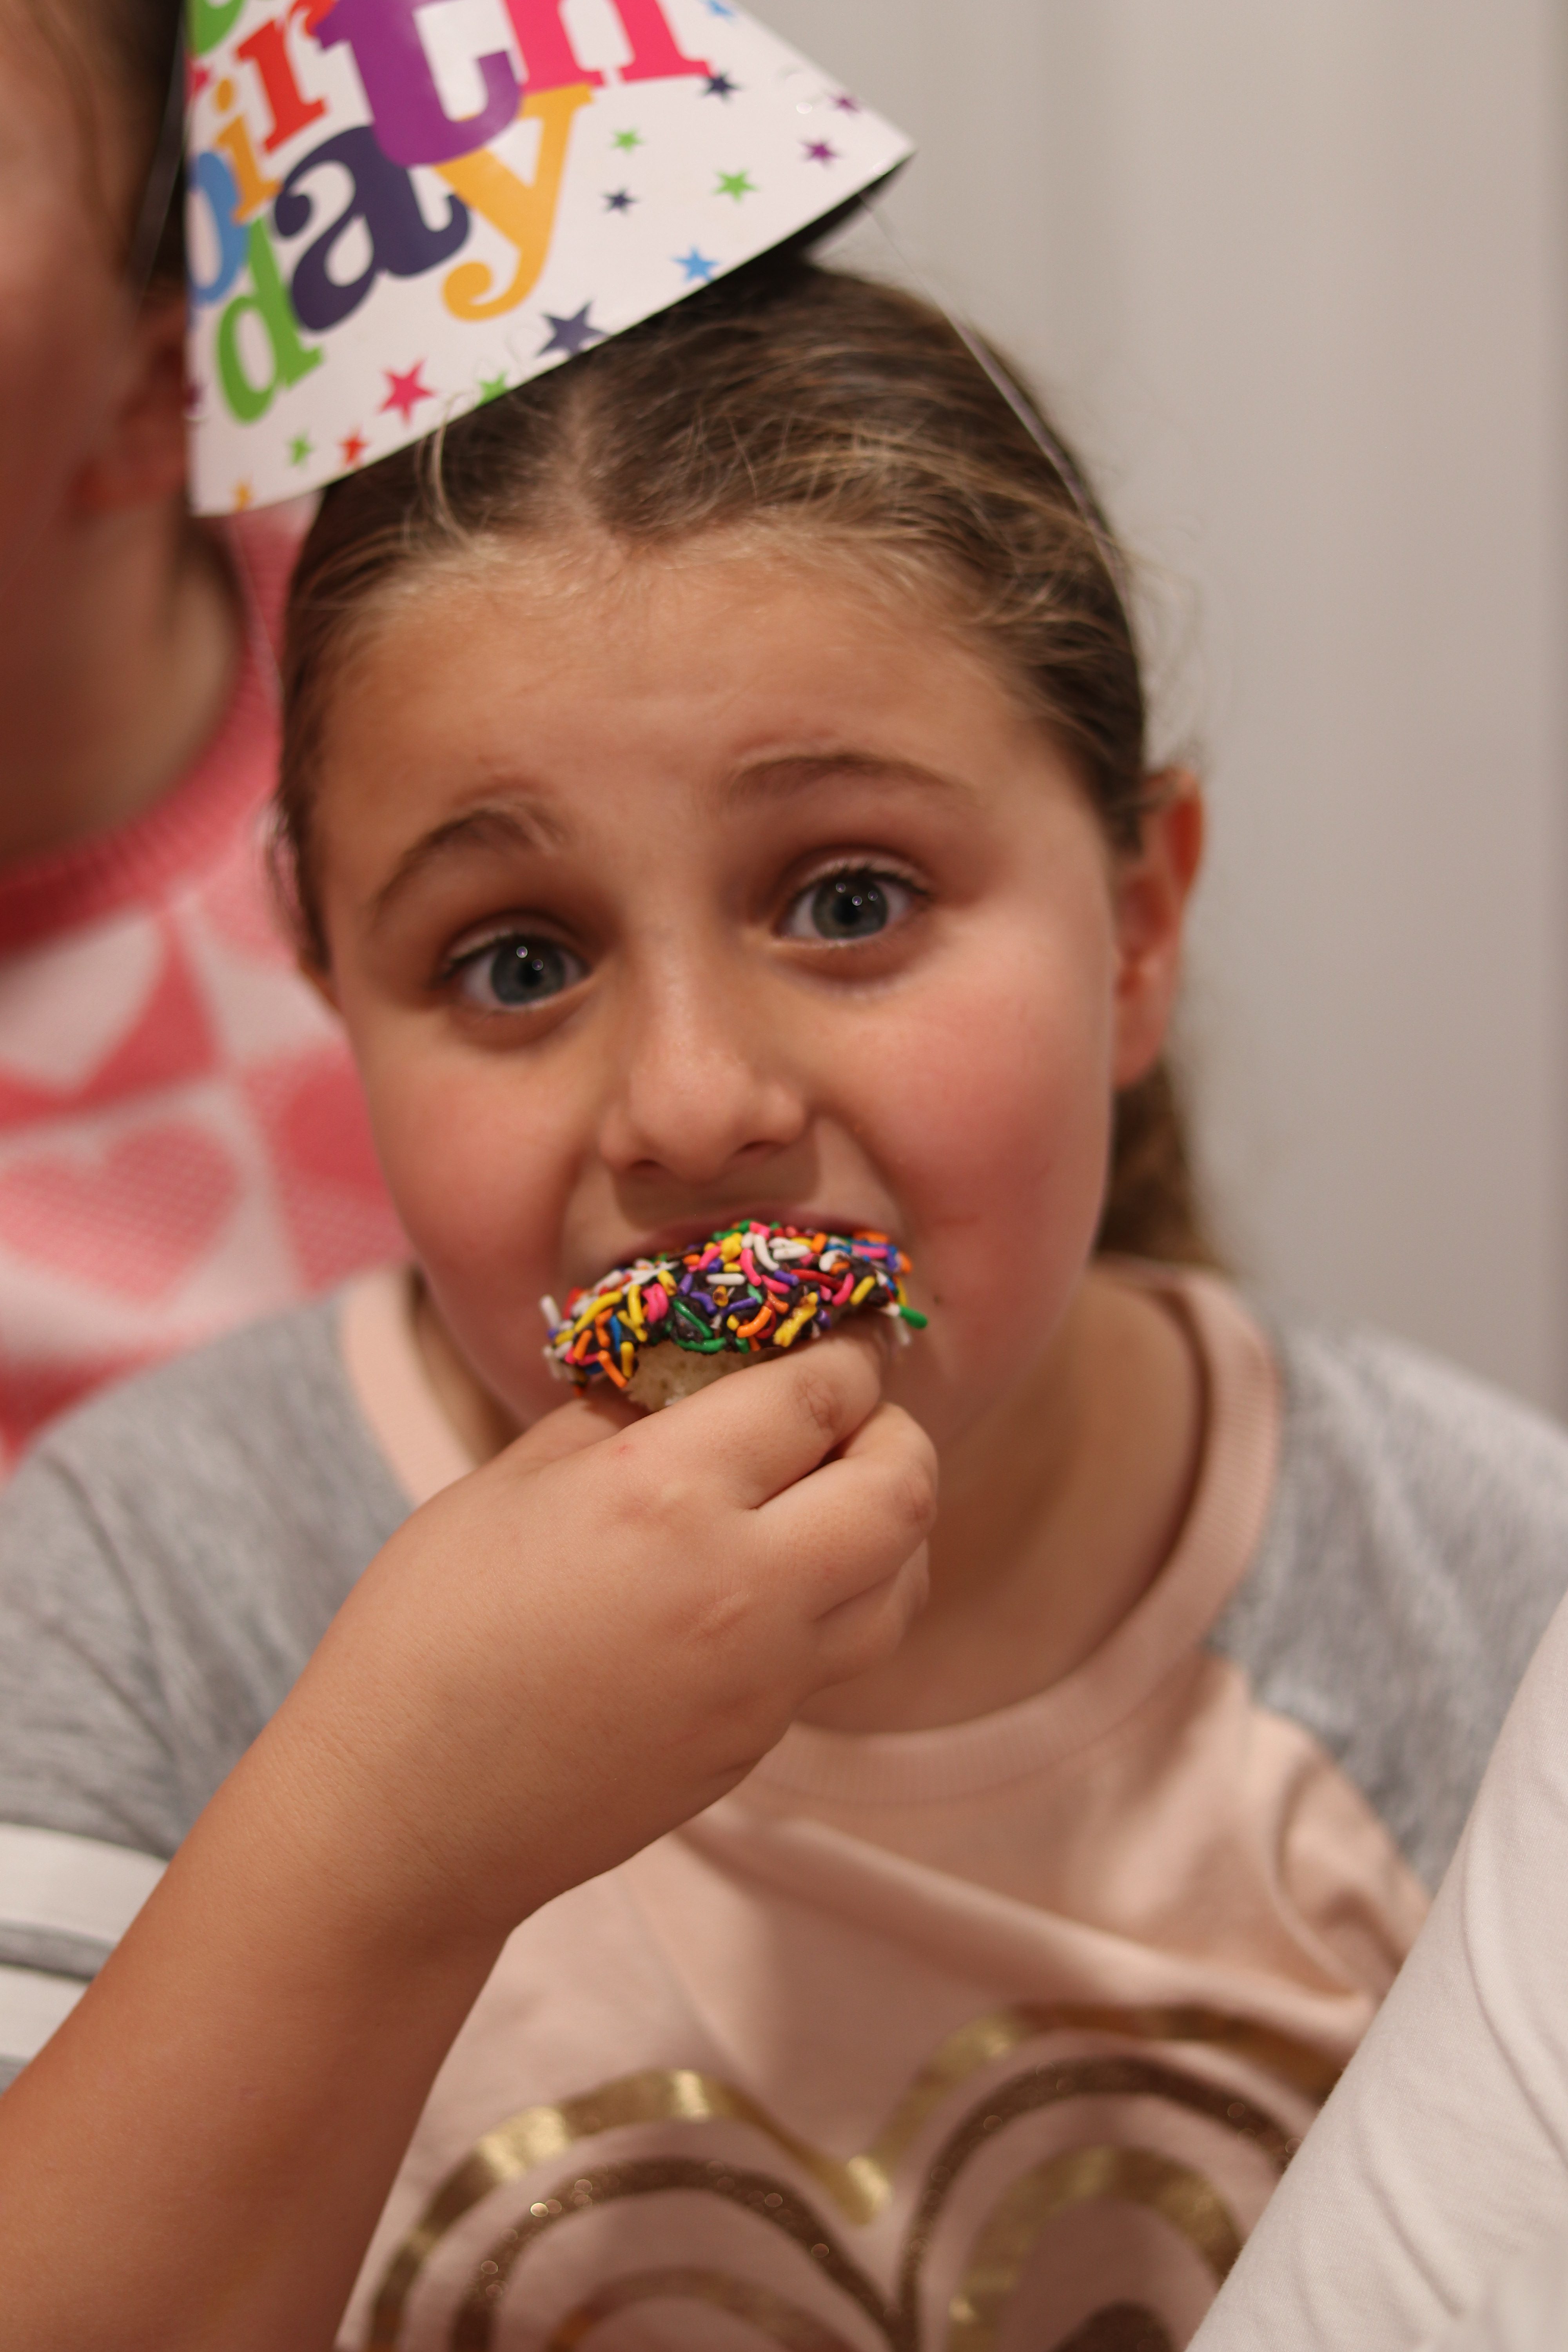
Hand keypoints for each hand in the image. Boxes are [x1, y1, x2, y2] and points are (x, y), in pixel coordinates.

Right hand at [265, 1329, 934, 1954]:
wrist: (402, 1816)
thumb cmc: (425, 1633)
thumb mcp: (507, 1484)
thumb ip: (617, 1419)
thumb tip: (689, 1377)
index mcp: (663, 1491)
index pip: (819, 1395)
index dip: (849, 1353)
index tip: (847, 1338)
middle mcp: (739, 1582)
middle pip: (903, 1488)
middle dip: (897, 1432)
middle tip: (855, 1414)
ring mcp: (760, 1676)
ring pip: (903, 1580)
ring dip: (892, 1524)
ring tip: (836, 1497)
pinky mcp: (756, 1741)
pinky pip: (845, 1651)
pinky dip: (849, 1596)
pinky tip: (788, 1578)